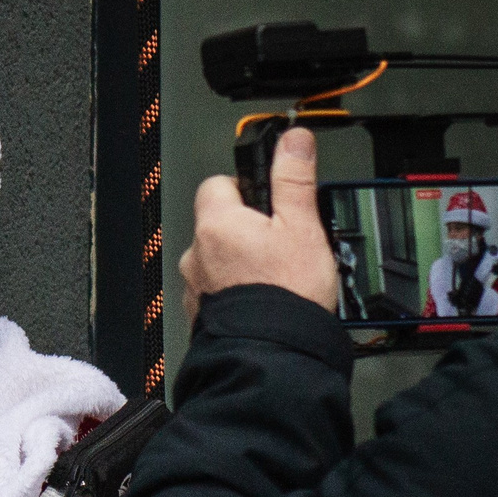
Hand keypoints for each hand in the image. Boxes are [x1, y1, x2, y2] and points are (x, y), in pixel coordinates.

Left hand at [179, 127, 339, 325]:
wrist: (274, 355)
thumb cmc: (287, 296)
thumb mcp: (302, 226)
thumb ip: (293, 179)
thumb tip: (293, 141)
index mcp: (217, 223)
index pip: (220, 183)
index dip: (248, 189)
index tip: (270, 201)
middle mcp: (196, 252)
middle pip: (219, 223)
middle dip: (247, 229)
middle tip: (281, 243)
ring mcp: (195, 285)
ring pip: (217, 259)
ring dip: (240, 263)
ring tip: (275, 277)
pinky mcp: (201, 314)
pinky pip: (217, 291)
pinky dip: (235, 291)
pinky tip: (262, 300)